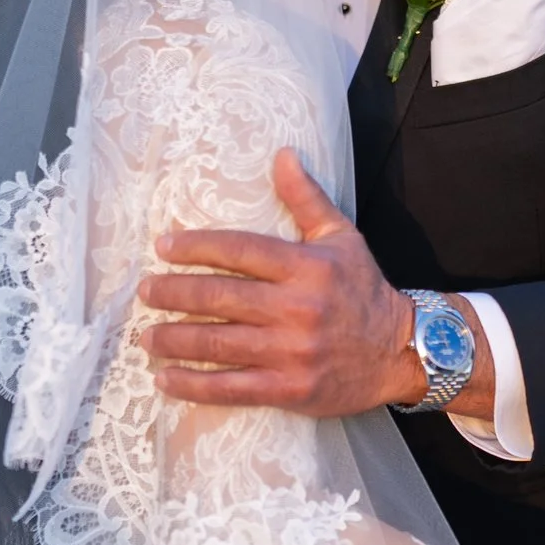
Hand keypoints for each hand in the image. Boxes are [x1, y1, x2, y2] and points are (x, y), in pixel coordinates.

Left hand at [138, 149, 417, 415]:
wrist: (400, 352)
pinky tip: (165, 378)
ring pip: (218, 344)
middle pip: (219, 297)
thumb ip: (305, 199)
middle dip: (173, 292)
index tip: (163, 246)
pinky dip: (193, 385)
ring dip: (174, 338)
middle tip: (144, 290)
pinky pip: (231, 388)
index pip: (238, 250)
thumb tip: (282, 155)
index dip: (195, 246)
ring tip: (146, 334)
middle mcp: (296, 308)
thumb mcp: (342, 237)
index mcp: (305, 267)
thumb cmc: (364, 290)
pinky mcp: (289, 389)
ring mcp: (291, 352)